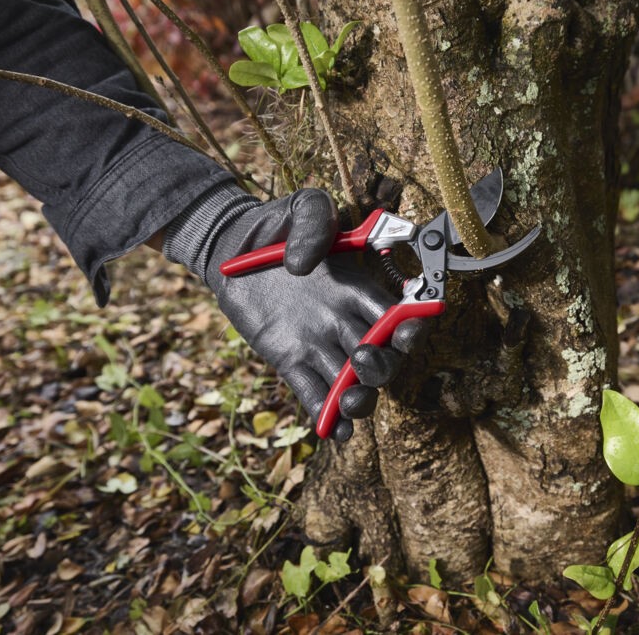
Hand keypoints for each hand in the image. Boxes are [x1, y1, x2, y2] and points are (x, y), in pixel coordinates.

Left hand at [163, 183, 423, 440]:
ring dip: (360, 399)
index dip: (410, 328)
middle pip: (382, 356)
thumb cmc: (273, 224)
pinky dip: (325, 415)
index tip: (406, 333)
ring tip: (351, 402)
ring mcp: (319, 343)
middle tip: (361, 359)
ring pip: (352, 383)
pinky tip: (333, 432)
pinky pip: (313, 393)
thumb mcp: (300, 206)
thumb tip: (305, 265)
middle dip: (383, 366)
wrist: (228, 247)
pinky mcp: (290, 360)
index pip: (397, 315)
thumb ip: (314, 220)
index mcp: (357, 288)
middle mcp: (345, 320)